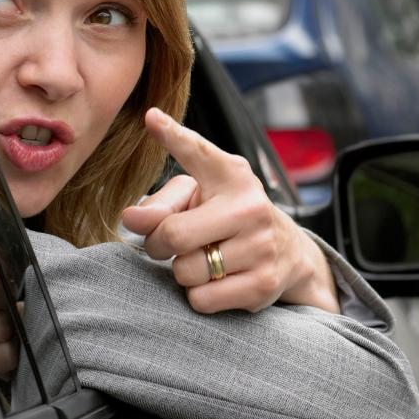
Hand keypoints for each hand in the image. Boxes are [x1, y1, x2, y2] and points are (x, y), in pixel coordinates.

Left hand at [120, 107, 338, 314]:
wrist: (287, 252)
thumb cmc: (227, 217)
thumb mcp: (200, 197)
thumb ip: (161, 203)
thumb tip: (130, 218)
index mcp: (232, 175)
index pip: (198, 152)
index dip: (173, 136)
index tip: (151, 118)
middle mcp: (251, 207)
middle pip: (174, 235)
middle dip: (160, 245)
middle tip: (172, 243)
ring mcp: (261, 247)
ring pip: (186, 272)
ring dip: (184, 272)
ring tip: (206, 259)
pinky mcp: (263, 285)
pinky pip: (201, 299)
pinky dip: (200, 295)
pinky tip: (219, 280)